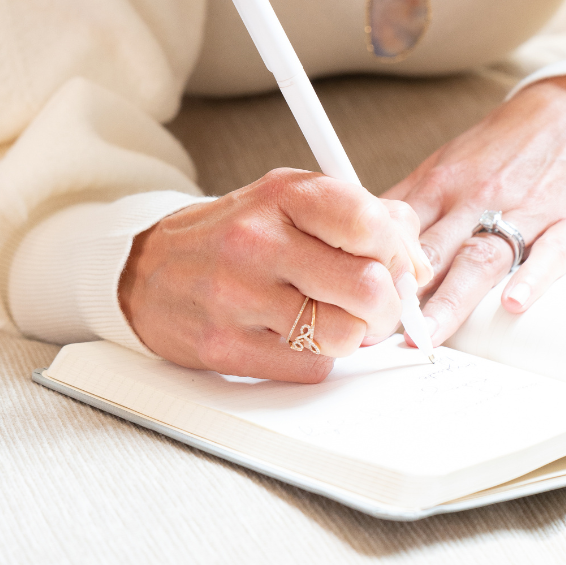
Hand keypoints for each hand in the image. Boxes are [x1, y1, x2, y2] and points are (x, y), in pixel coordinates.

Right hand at [119, 169, 431, 382]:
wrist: (147, 270)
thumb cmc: (235, 236)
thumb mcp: (293, 202)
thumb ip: (364, 216)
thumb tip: (418, 262)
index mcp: (283, 197)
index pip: (371, 224)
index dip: (400, 253)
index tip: (396, 265)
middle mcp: (258, 242)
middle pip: (370, 288)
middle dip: (387, 304)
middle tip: (374, 304)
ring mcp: (238, 297)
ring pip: (346, 335)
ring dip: (352, 335)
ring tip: (332, 320)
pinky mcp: (225, 347)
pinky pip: (312, 368)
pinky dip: (316, 357)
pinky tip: (294, 336)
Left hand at [383, 76, 565, 345]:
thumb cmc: (507, 146)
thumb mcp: (449, 162)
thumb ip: (410, 204)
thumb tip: (363, 238)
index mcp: (443, 185)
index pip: (399, 234)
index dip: (372, 270)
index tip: (352, 304)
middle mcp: (478, 199)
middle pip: (433, 253)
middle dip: (403, 295)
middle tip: (377, 332)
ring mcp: (525, 212)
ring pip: (482, 259)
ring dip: (453, 299)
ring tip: (430, 333)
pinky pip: (550, 255)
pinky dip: (533, 280)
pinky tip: (514, 304)